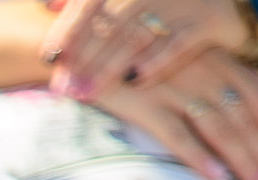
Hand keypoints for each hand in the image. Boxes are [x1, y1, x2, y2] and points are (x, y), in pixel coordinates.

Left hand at [45, 0, 232, 95]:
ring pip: (138, 35)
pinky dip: (157, 61)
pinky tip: (136, 80)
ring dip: (110, 65)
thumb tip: (47, 5)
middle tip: (63, 88)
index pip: (91, 2)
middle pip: (111, 23)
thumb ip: (88, 0)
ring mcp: (184, 1)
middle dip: (84, 57)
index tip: (50, 57)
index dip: (69, 28)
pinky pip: (181, 42)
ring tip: (87, 92)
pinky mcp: (210, 20)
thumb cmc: (170, 1)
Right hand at [79, 48, 257, 179]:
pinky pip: (177, 134)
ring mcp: (174, 87)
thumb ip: (216, 80)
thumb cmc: (135, 57)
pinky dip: (198, 156)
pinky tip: (216, 178)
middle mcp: (202, 72)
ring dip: (244, 159)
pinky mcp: (143, 103)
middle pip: (245, 116)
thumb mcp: (182, 60)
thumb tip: (256, 110)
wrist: (82, 45)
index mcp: (215, 60)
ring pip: (219, 127)